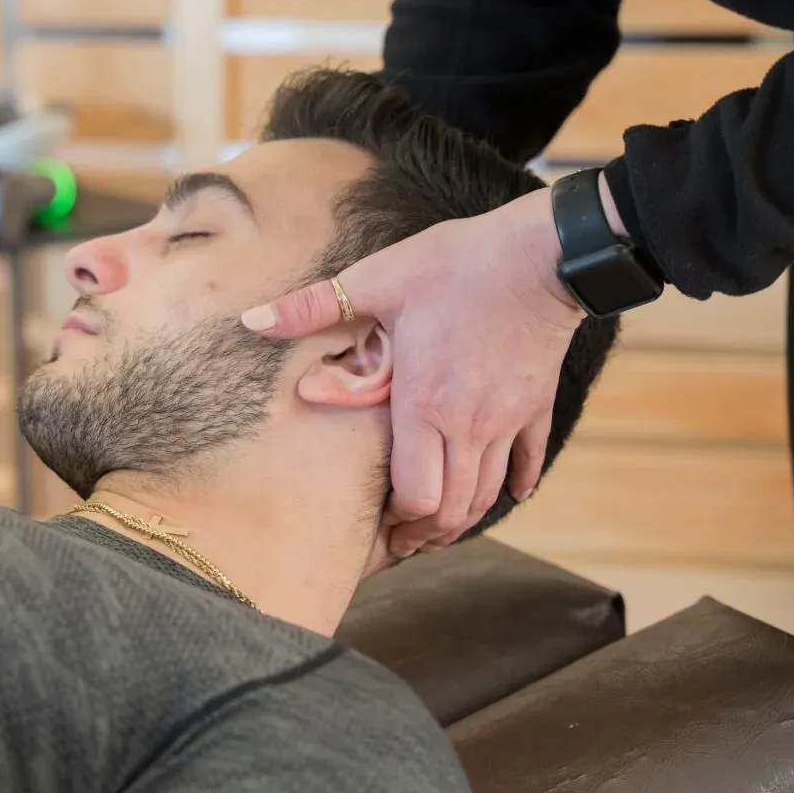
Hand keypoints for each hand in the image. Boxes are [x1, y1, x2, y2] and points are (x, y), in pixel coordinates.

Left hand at [242, 187, 583, 556]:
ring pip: (487, 494)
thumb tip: (251, 319)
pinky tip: (508, 492)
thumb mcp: (377, 279)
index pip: (415, 495)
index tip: (378, 524)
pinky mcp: (534, 405)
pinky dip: (514, 484)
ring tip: (437, 523)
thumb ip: (312, 307)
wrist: (542, 255)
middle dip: (425, 532)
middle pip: (452, 510)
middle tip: (401, 536)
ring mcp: (505, 420)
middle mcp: (468, 426)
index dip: (396, 520)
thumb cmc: (458, 265)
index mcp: (423, 405)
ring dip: (461, 517)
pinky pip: (527, 460)